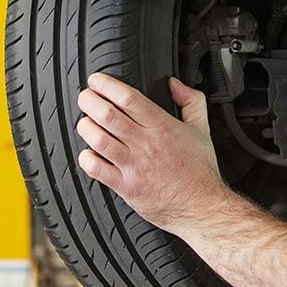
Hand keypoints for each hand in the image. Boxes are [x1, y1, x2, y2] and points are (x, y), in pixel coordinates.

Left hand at [75, 73, 229, 233]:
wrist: (201, 206)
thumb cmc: (199, 171)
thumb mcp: (202, 129)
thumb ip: (191, 101)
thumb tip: (175, 84)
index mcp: (162, 127)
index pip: (129, 98)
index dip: (107, 85)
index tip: (97, 81)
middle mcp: (145, 144)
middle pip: (107, 115)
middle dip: (89, 101)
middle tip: (85, 97)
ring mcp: (133, 166)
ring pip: (98, 139)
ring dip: (85, 127)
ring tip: (85, 122)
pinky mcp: (126, 187)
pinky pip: (96, 169)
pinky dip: (86, 158)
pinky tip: (89, 153)